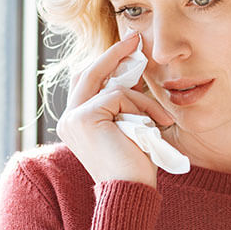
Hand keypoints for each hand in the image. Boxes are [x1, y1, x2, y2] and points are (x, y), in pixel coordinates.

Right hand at [56, 32, 175, 187]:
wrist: (131, 190)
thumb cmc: (135, 165)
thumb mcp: (129, 128)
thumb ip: (123, 105)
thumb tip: (132, 76)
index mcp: (76, 121)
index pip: (88, 81)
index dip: (107, 63)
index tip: (130, 48)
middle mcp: (68, 118)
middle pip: (90, 73)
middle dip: (114, 54)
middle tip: (136, 38)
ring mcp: (73, 117)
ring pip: (111, 86)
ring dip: (143, 100)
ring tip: (161, 119)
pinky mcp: (85, 117)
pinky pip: (119, 96)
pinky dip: (142, 108)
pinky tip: (155, 125)